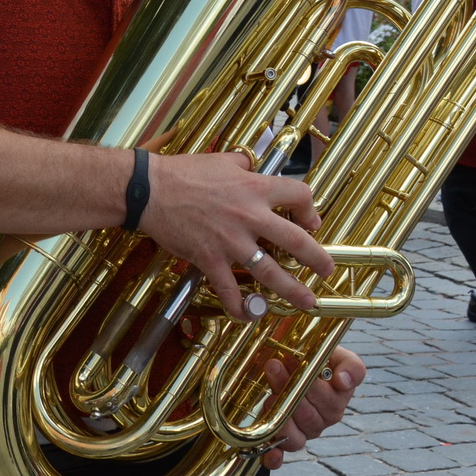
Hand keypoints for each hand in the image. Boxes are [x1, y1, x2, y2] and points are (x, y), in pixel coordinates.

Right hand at [140, 150, 333, 317]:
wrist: (148, 191)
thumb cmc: (182, 172)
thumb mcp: (222, 160)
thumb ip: (244, 167)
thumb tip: (253, 170)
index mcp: (255, 188)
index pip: (300, 195)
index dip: (312, 210)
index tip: (311, 222)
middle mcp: (250, 217)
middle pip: (297, 241)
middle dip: (318, 259)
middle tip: (327, 270)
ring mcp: (231, 242)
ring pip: (271, 272)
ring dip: (292, 290)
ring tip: (306, 301)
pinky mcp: (210, 259)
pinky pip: (229, 290)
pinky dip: (239, 307)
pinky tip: (248, 316)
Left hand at [259, 346, 364, 470]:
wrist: (287, 360)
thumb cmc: (312, 355)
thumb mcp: (334, 353)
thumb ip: (350, 365)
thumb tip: (344, 381)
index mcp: (338, 399)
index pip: (330, 401)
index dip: (313, 386)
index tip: (293, 362)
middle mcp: (323, 419)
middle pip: (309, 416)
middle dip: (290, 391)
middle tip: (273, 366)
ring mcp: (304, 432)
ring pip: (296, 437)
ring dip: (281, 420)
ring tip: (269, 398)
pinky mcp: (283, 440)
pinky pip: (280, 455)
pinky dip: (274, 458)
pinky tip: (270, 455)